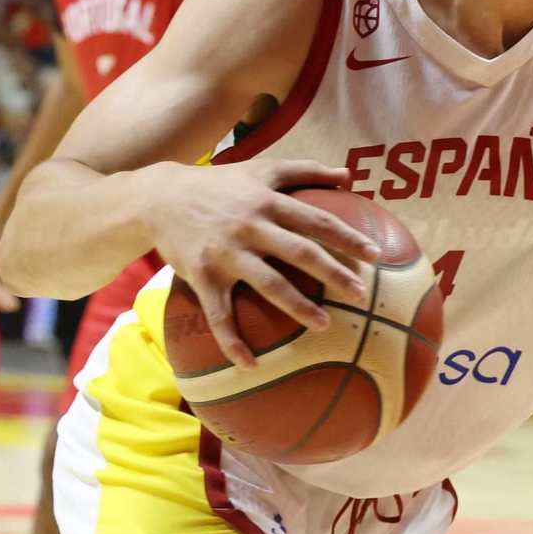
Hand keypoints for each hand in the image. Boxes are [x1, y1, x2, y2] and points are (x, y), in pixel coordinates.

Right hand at [142, 159, 381, 368]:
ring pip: (267, 283)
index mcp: (268, 201)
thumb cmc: (219, 184)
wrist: (158, 197)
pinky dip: (232, 341)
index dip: (346, 236)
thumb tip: (349, 175)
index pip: (315, 219)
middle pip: (298, 252)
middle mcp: (250, 226)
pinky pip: (219, 314)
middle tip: (361, 293)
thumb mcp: (262, 169)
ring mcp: (226, 253)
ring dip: (296, 306)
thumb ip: (306, 170)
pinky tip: (250, 365)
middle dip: (332, 273)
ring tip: (324, 325)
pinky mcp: (202, 276)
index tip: (374, 254)